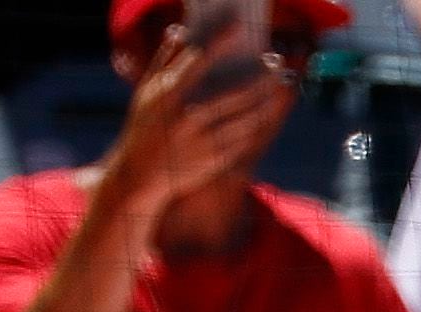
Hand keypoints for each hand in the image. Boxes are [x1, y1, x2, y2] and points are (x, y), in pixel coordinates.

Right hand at [100, 28, 292, 220]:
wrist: (139, 176)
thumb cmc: (145, 127)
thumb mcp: (147, 93)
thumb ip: (164, 61)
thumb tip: (180, 29)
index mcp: (165, 95)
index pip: (196, 61)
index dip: (218, 42)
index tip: (237, 26)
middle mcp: (184, 118)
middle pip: (232, 95)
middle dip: (258, 78)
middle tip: (276, 60)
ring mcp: (201, 142)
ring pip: (245, 120)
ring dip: (266, 101)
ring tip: (281, 83)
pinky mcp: (214, 162)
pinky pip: (245, 140)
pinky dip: (259, 123)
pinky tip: (271, 110)